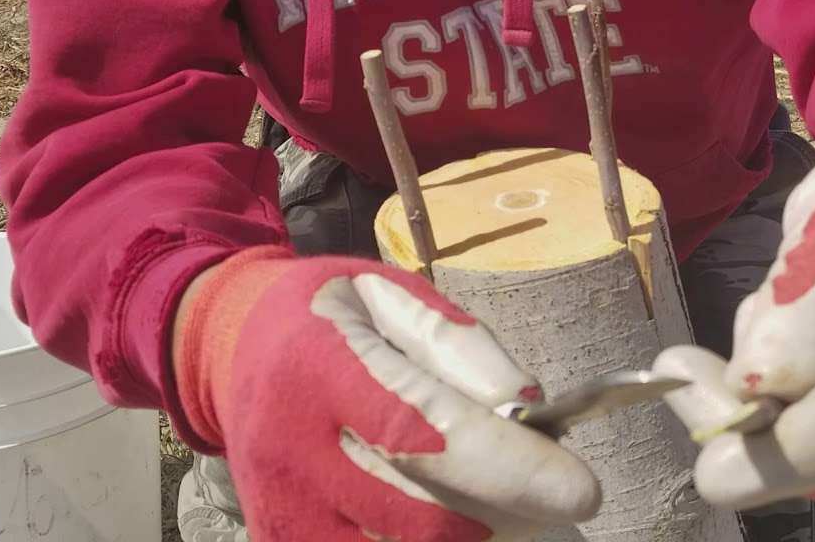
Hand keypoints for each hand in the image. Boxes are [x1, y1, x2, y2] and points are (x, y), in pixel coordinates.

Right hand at [172, 248, 600, 540]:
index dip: (504, 468)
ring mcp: (282, 508)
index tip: (579, 490)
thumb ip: (461, 347)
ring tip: (512, 507)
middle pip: (418, 516)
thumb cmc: (333, 316)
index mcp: (319, 364)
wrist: (234, 346)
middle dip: (507, 516)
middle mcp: (290, 446)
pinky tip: (458, 521)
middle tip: (558, 501)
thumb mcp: (394, 298)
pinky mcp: (282, 541)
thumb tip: (526, 409)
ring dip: (477, 538)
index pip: (420, 430)